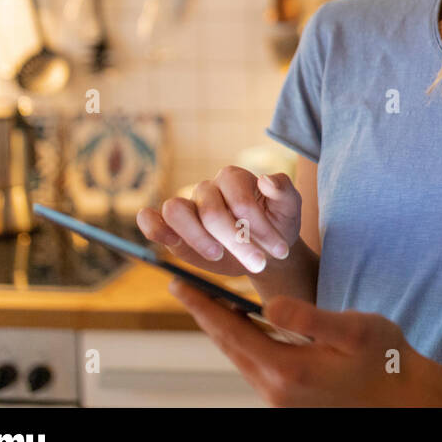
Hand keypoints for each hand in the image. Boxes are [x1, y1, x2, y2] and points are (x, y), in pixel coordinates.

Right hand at [136, 166, 300, 276]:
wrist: (265, 251)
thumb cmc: (278, 225)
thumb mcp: (290, 209)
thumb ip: (283, 190)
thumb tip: (264, 180)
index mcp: (234, 178)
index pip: (239, 200)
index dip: (258, 226)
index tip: (279, 250)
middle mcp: (208, 189)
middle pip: (211, 212)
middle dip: (237, 243)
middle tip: (259, 264)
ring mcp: (189, 207)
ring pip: (176, 211)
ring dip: (197, 238)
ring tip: (218, 256)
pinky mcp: (174, 229)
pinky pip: (152, 219)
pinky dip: (153, 227)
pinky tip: (167, 240)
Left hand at [167, 279, 430, 406]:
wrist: (404, 399)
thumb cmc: (385, 359)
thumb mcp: (354, 329)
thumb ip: (308, 318)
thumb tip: (268, 304)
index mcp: (287, 369)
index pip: (231, 332)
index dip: (203, 306)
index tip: (178, 285)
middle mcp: (276, 390)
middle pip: (229, 347)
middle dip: (205, 315)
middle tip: (183, 289)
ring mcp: (281, 399)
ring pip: (241, 358)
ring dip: (225, 330)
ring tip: (211, 303)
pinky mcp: (289, 401)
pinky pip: (256, 367)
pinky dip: (244, 344)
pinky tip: (247, 328)